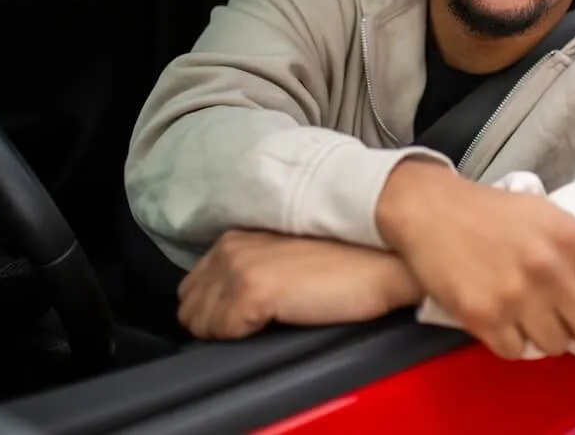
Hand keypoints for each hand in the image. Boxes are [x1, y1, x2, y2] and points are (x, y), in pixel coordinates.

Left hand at [177, 229, 422, 339]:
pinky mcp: (253, 289)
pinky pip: (223, 332)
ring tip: (267, 325)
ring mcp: (239, 266)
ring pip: (200, 322)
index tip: (244, 317)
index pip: (194, 287)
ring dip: (228, 332)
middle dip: (216, 322)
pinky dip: (243, 337)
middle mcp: (231, 246)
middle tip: (256, 325)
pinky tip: (276, 323)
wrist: (384, 260)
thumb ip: (255, 268)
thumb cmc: (351, 261)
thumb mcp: (290, 257)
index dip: (216, 310)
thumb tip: (232, 303)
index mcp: (238, 236)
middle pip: (190, 306)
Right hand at [375, 160, 574, 358]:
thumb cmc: (494, 212)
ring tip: (532, 314)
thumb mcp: (549, 215)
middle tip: (569, 316)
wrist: (432, 211)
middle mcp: (548, 269)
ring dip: (548, 335)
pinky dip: (513, 341)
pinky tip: (505, 319)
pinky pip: (517, 352)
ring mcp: (515, 296)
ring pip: (557, 345)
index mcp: (570, 237)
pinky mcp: (483, 318)